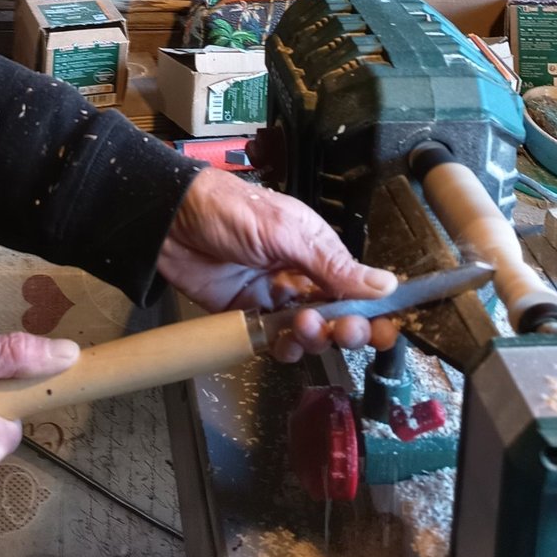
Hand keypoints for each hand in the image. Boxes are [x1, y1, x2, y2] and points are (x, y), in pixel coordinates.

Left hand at [156, 168, 399, 360]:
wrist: (171, 219)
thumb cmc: (228, 210)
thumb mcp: (286, 231)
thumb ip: (332, 264)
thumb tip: (386, 285)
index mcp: (314, 249)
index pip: (355, 286)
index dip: (372, 310)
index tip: (385, 329)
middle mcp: (297, 275)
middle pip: (336, 314)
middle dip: (346, 327)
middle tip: (345, 330)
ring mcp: (271, 297)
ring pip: (308, 332)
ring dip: (314, 337)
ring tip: (305, 326)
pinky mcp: (245, 315)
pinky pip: (274, 340)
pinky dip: (284, 347)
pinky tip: (284, 342)